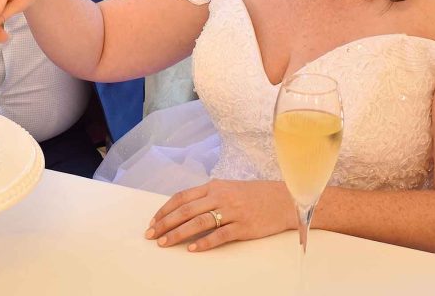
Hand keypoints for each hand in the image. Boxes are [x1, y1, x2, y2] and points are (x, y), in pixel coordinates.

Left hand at [145, 180, 294, 251]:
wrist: (282, 200)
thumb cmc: (252, 195)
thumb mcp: (227, 188)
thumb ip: (207, 195)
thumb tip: (183, 207)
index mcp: (213, 186)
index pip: (182, 198)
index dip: (165, 210)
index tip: (153, 222)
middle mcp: (220, 197)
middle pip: (186, 211)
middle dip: (165, 223)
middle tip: (151, 235)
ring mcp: (232, 211)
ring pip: (199, 223)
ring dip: (178, 234)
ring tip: (165, 243)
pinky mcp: (243, 227)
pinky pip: (220, 235)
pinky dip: (204, 243)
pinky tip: (192, 249)